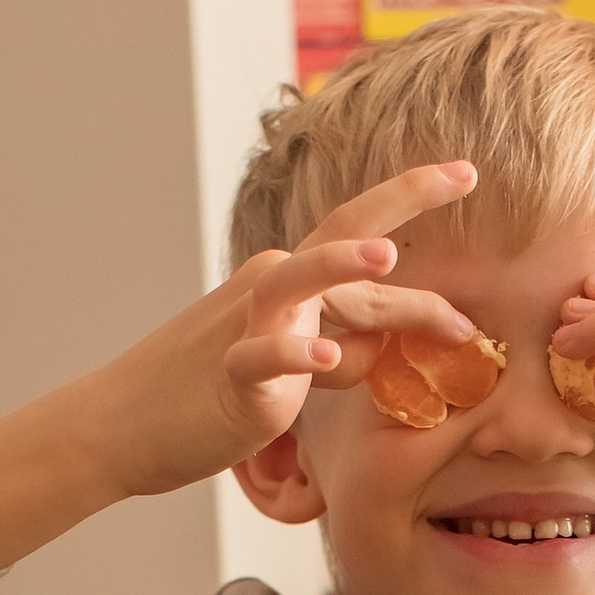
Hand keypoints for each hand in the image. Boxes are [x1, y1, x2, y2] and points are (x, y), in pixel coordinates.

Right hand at [210, 163, 485, 466]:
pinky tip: (325, 360)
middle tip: (465, 174)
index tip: (468, 171)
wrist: (126, 423)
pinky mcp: (231, 378)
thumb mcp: (293, 364)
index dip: (414, 203)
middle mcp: (274, 290)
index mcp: (294, 282)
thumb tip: (388, 343)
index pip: (362, 237)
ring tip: (388, 258)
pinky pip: (263, 359)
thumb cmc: (213, 391)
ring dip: (340, 265)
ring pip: (298, 282)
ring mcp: (249, 328)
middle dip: (403, 200)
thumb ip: (344, 347)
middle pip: (343, 236)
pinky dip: (295, 358)